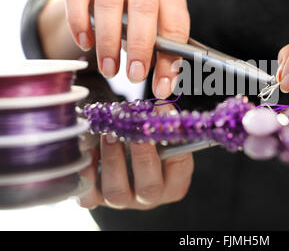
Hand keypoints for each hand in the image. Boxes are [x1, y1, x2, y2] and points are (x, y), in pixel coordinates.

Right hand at [65, 0, 189, 97]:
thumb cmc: (139, 26)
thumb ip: (163, 61)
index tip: (162, 87)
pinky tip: (85, 45)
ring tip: (110, 71)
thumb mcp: (157, 41)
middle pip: (144, 8)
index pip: (175, 24)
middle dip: (140, 46)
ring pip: (109, 3)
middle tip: (136, 76)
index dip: (170, 58)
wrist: (105, 4)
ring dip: (109, 42)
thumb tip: (164, 90)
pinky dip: (79, 23)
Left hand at [78, 103, 193, 209]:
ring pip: (117, 192)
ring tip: (110, 133)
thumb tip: (160, 108)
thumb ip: (161, 123)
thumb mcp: (155, 132)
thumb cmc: (142, 139)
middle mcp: (149, 197)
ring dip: (113, 160)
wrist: (117, 149)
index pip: (180, 166)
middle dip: (143, 156)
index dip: (172, 138)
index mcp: (172, 182)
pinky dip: (87, 173)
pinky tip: (90, 150)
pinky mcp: (95, 199)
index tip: (162, 113)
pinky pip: (88, 196)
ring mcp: (121, 200)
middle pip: (150, 188)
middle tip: (135, 130)